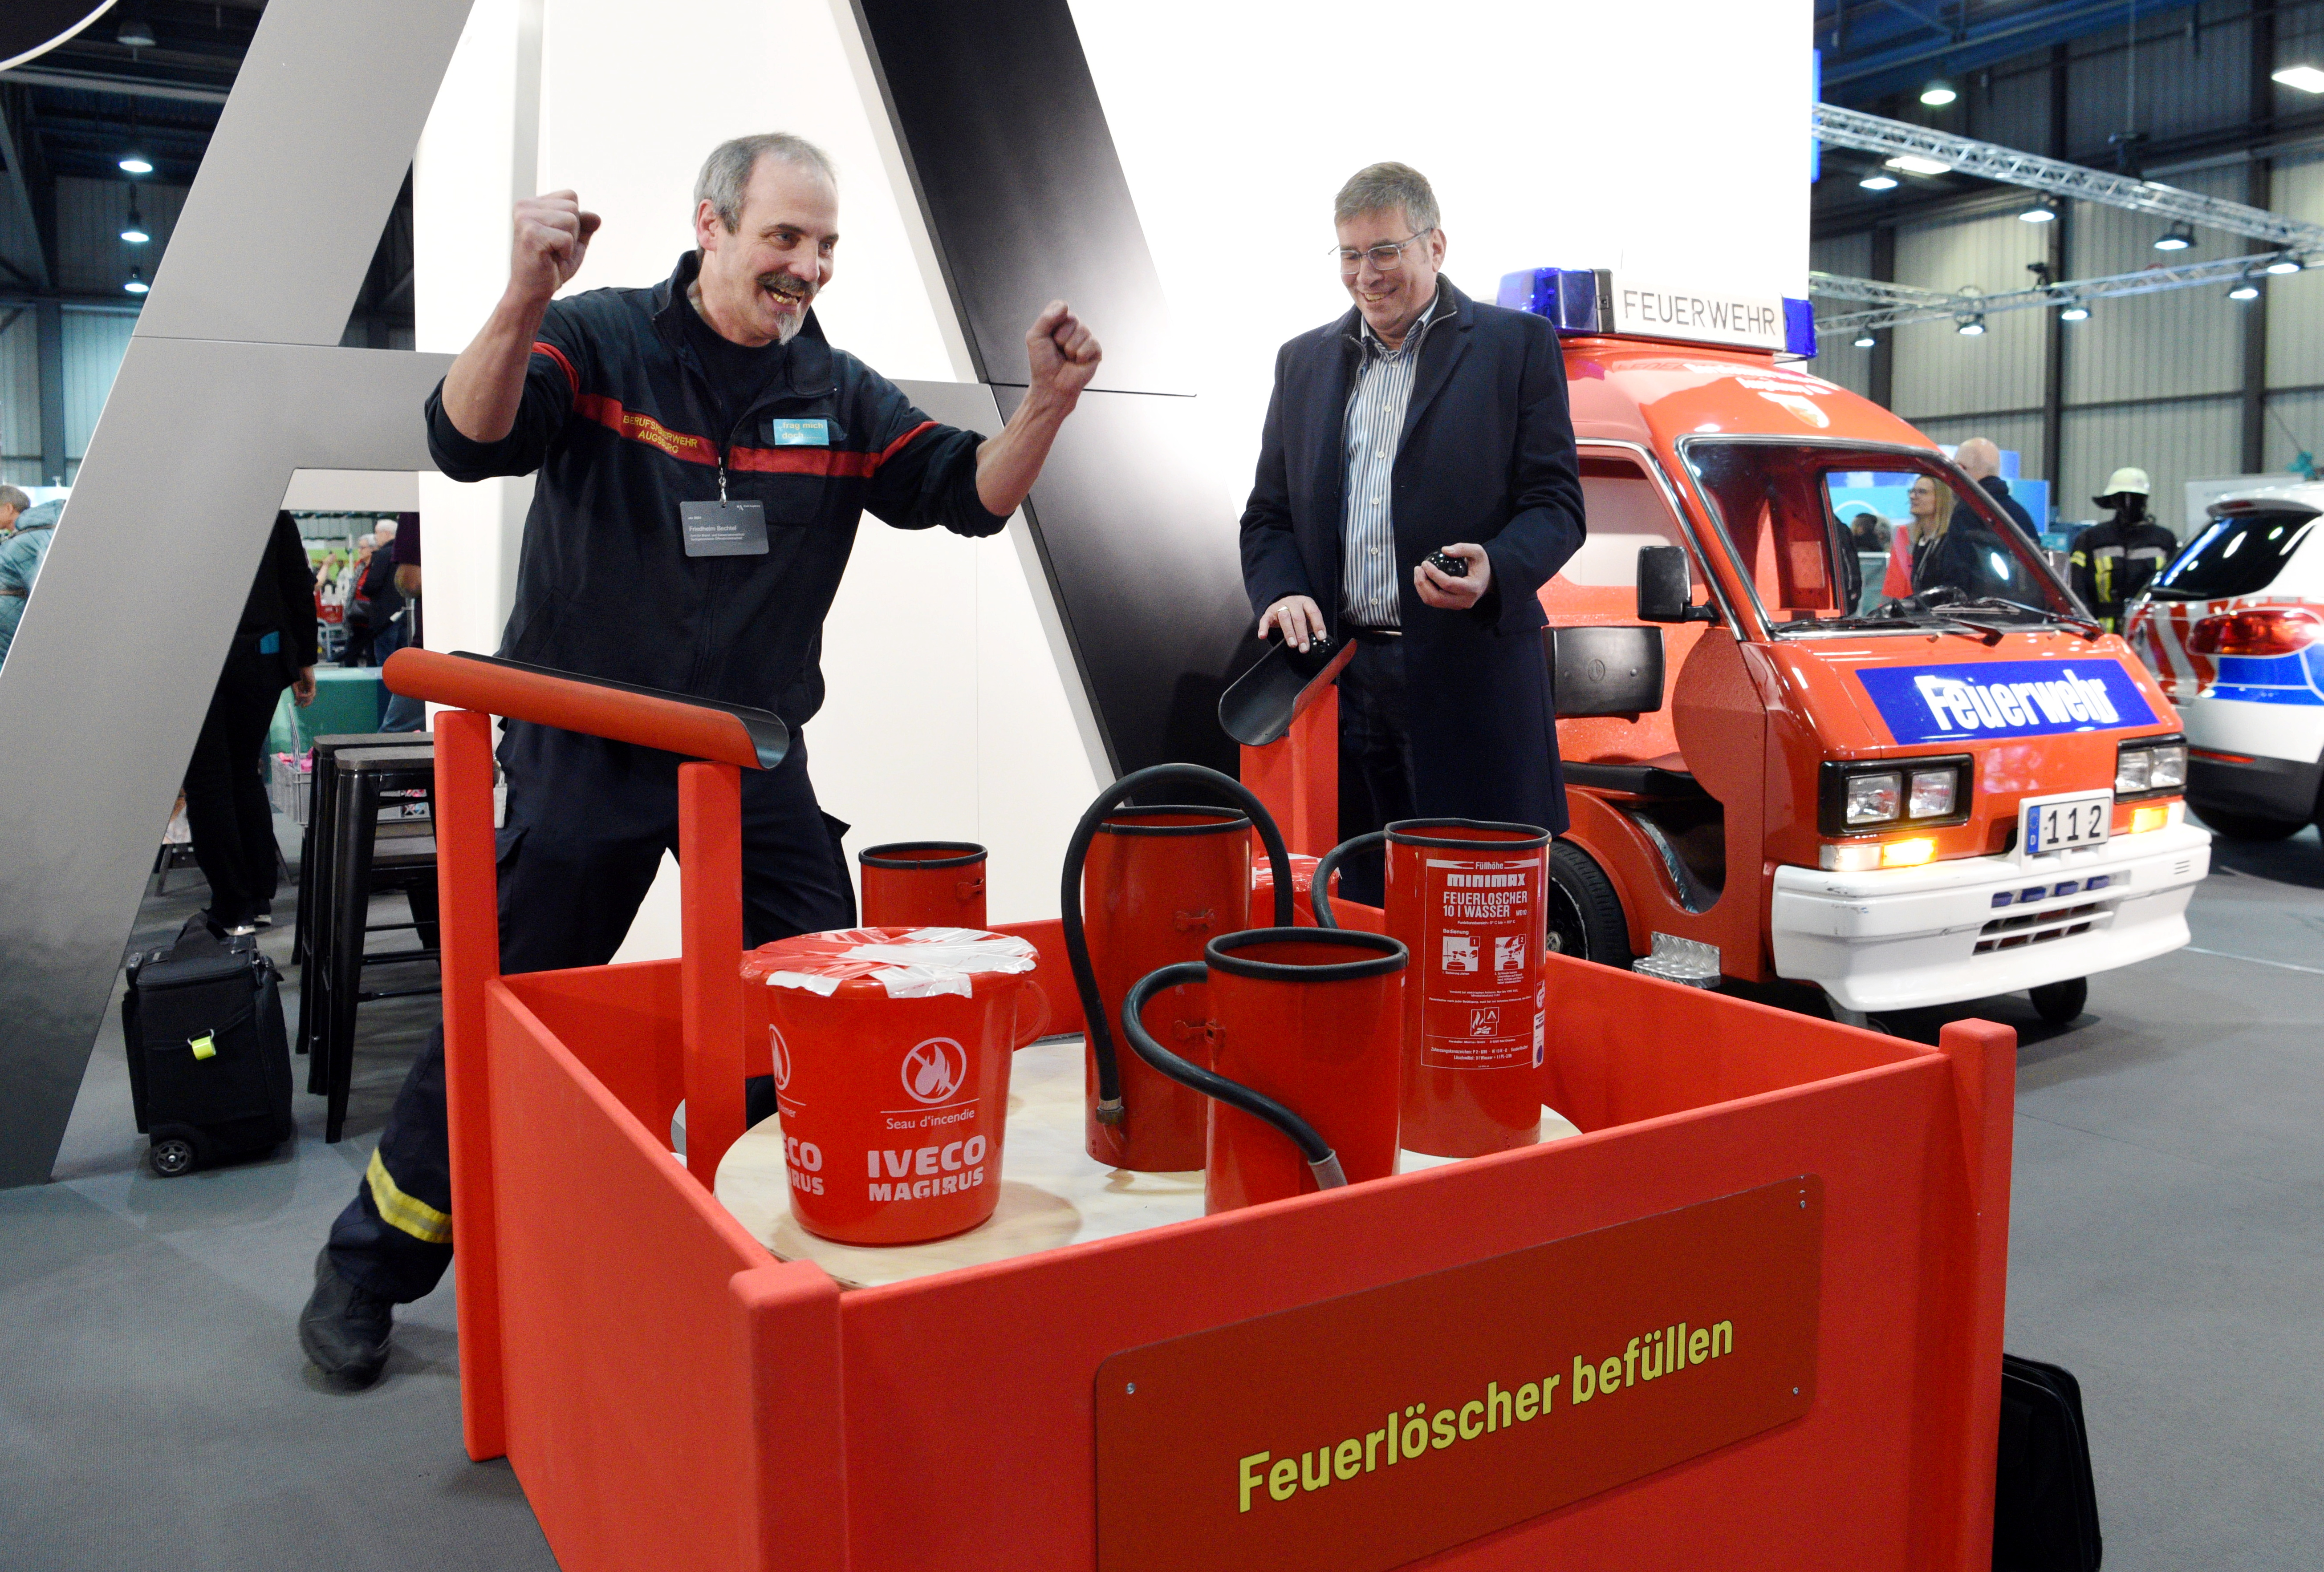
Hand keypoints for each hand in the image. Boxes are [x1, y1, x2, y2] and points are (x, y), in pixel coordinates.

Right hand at [293, 668, 315, 706]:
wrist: (300, 666)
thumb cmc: (296, 674)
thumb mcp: (294, 685)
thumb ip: (296, 692)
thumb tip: (297, 700)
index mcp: (302, 688)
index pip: (302, 697)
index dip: (299, 701)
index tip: (296, 705)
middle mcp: (307, 688)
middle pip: (309, 698)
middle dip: (306, 703)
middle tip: (302, 706)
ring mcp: (310, 686)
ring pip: (311, 696)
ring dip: (306, 699)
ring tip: (300, 699)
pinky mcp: (312, 684)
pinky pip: (312, 693)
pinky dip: (307, 695)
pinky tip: (302, 695)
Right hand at [510, 190, 600, 304]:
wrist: (533, 291)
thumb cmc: (551, 267)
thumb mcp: (574, 242)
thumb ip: (585, 226)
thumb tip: (596, 217)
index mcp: (532, 203)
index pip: (571, 196)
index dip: (574, 221)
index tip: (557, 238)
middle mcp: (524, 206)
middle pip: (573, 207)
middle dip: (573, 232)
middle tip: (555, 248)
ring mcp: (525, 218)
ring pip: (571, 219)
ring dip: (569, 242)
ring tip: (552, 253)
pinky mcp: (530, 234)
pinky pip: (567, 238)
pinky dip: (566, 252)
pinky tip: (550, 259)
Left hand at [1025, 300, 1100, 404]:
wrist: (1051, 386)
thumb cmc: (1043, 364)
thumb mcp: (1035, 337)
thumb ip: (1046, 318)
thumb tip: (1065, 306)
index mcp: (1059, 323)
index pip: (1061, 307)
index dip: (1054, 320)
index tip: (1048, 336)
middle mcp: (1074, 329)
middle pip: (1072, 318)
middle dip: (1061, 337)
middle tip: (1058, 350)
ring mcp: (1085, 339)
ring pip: (1082, 331)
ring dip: (1070, 348)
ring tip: (1067, 358)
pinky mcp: (1095, 351)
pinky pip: (1091, 343)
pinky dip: (1081, 355)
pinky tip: (1077, 363)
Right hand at [1258, 595, 1325, 651]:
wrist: (1284, 604)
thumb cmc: (1299, 614)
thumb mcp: (1308, 617)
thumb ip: (1312, 626)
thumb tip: (1318, 642)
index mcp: (1306, 602)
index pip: (1314, 612)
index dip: (1318, 625)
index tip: (1321, 638)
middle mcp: (1293, 602)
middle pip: (1298, 617)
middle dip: (1302, 634)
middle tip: (1304, 648)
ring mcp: (1280, 606)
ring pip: (1284, 617)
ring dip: (1289, 633)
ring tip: (1292, 645)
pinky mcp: (1269, 612)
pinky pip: (1265, 619)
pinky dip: (1263, 628)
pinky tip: (1263, 636)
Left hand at [1415, 543, 1490, 609]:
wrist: (1486, 580)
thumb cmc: (1480, 564)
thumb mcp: (1477, 551)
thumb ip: (1463, 548)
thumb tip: (1444, 550)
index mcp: (1472, 588)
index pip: (1448, 584)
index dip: (1433, 574)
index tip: (1425, 563)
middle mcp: (1465, 601)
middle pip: (1437, 597)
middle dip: (1423, 583)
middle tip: (1418, 568)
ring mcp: (1458, 606)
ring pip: (1434, 601)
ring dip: (1421, 588)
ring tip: (1418, 573)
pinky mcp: (1452, 606)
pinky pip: (1434, 601)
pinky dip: (1425, 591)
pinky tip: (1422, 578)